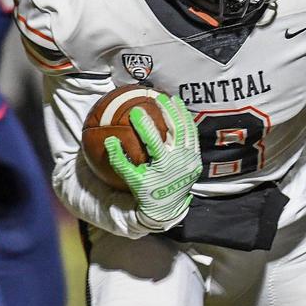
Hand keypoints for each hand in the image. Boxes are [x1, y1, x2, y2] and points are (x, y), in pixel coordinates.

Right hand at [105, 93, 202, 229]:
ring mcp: (191, 160)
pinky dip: (187, 123)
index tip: (135, 110)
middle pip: (176, 130)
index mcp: (164, 165)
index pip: (153, 141)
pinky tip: (181, 112)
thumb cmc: (146, 192)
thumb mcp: (130, 179)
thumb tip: (109, 140)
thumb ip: (119, 161)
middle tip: (157, 97)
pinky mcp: (196, 160)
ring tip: (172, 99)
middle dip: (168, 111)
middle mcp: (180, 161)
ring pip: (188, 130)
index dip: (144, 124)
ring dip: (180, 113)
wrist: (167, 208)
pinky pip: (193, 137)